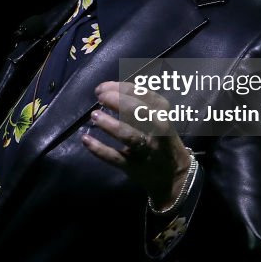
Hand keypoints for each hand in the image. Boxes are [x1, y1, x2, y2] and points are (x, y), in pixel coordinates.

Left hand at [82, 81, 191, 207]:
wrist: (175, 174)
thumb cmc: (161, 139)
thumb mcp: (159, 117)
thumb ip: (140, 103)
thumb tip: (109, 90)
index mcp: (162, 114)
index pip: (142, 95)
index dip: (120, 88)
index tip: (103, 87)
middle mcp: (156, 131)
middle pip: (136, 112)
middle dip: (116, 101)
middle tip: (100, 97)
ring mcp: (145, 149)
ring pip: (127, 135)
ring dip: (108, 124)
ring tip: (94, 115)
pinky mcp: (133, 166)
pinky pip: (114, 157)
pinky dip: (98, 148)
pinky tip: (85, 139)